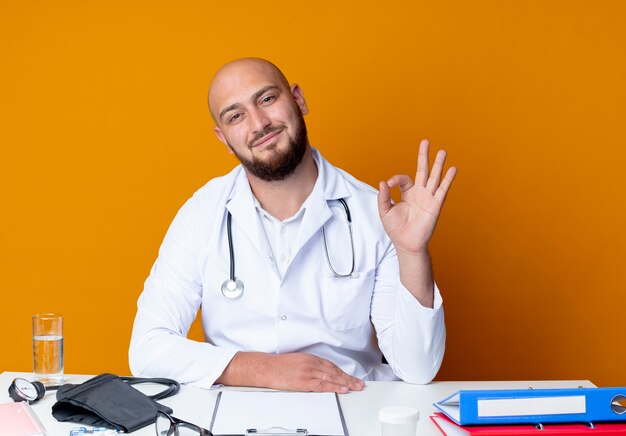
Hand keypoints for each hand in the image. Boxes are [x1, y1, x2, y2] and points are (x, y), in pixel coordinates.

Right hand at [268, 353, 364, 392]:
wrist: (267, 367)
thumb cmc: (279, 365)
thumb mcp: (298, 361)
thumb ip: (310, 366)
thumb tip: (321, 373)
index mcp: (311, 358)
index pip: (332, 366)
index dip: (343, 373)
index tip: (351, 377)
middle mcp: (312, 363)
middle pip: (335, 371)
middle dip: (349, 378)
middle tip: (359, 384)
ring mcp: (309, 372)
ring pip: (332, 378)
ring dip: (346, 383)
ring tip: (356, 387)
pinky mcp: (304, 381)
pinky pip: (322, 385)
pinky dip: (334, 387)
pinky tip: (342, 389)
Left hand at [378, 139, 455, 254]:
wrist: (407, 244)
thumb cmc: (396, 229)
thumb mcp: (385, 211)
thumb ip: (383, 197)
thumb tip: (382, 182)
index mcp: (407, 193)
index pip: (404, 179)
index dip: (396, 178)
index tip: (388, 184)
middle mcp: (419, 193)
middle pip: (423, 170)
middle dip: (424, 156)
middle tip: (426, 141)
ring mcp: (428, 198)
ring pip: (434, 177)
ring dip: (438, 164)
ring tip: (442, 151)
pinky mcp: (435, 205)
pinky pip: (442, 190)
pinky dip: (448, 180)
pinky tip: (453, 169)